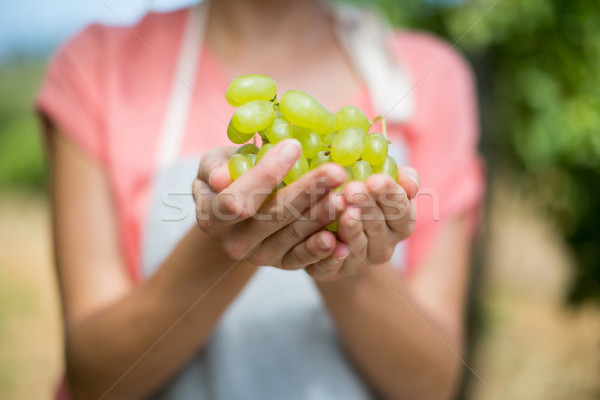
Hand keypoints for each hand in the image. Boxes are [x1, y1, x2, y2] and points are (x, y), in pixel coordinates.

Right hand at [192, 139, 347, 269]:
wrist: (240, 207)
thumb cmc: (231, 173)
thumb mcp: (215, 162)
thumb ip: (215, 166)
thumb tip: (220, 178)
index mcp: (211, 216)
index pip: (237, 198)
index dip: (266, 175)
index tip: (293, 147)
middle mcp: (233, 242)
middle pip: (273, 216)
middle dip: (307, 191)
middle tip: (336, 171)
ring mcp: (259, 257)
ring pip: (294, 235)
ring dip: (322, 216)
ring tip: (346, 195)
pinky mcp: (283, 264)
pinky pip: (306, 259)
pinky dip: (326, 250)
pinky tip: (344, 239)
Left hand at [305, 168, 417, 280]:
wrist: (332, 230)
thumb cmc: (362, 198)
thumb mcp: (383, 183)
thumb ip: (402, 178)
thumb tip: (410, 183)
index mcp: (400, 225)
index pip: (401, 210)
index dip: (389, 195)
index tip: (375, 180)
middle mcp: (383, 247)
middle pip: (377, 227)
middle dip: (366, 207)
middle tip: (354, 190)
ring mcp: (360, 263)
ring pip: (357, 247)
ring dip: (351, 229)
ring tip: (342, 210)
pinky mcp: (334, 273)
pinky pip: (333, 267)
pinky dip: (331, 256)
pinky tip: (326, 240)